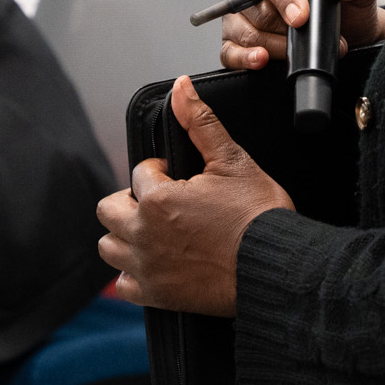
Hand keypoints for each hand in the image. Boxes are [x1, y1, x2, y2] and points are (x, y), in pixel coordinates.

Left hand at [97, 75, 292, 314]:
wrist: (276, 267)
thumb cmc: (258, 215)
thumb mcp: (232, 159)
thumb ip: (200, 122)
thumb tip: (181, 88)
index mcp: (157, 198)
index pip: (139, 173)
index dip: (160, 171)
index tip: (180, 179)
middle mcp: (143, 234)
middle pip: (108, 210)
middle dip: (129, 200)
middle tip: (159, 202)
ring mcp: (148, 268)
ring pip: (109, 247)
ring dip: (124, 235)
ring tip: (153, 230)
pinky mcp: (158, 296)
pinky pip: (124, 286)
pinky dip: (133, 274)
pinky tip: (155, 262)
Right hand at [219, 0, 384, 70]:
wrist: (347, 36)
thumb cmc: (345, 6)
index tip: (302, 17)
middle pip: (255, 8)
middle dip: (286, 29)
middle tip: (312, 37)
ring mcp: (239, 16)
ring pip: (245, 32)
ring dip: (276, 47)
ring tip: (300, 51)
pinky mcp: (234, 42)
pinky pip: (229, 52)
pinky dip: (244, 58)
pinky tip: (261, 60)